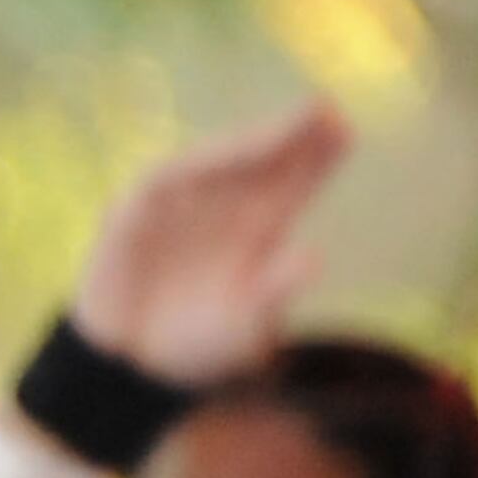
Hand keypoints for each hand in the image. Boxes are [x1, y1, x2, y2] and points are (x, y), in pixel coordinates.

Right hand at [69, 98, 350, 387]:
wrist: (132, 369)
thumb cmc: (198, 348)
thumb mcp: (245, 326)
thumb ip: (275, 291)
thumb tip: (312, 257)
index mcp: (259, 231)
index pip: (293, 184)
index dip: (317, 158)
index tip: (345, 130)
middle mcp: (223, 210)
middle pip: (261, 163)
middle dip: (289, 136)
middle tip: (324, 109)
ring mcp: (177, 207)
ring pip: (215, 163)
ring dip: (245, 144)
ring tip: (278, 129)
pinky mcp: (133, 215)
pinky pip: (160, 183)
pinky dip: (186, 170)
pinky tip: (219, 157)